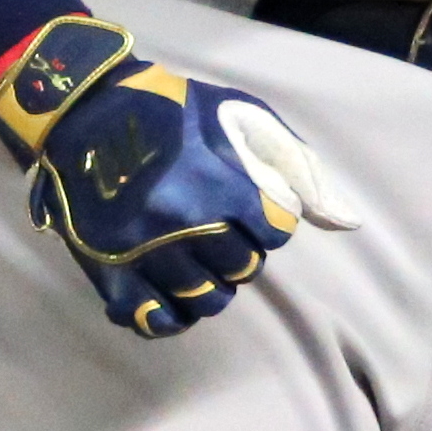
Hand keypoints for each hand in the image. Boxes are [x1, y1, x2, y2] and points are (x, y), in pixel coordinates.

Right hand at [0, 12, 358, 336]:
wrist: (83, 110)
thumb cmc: (171, 109)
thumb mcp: (242, 116)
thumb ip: (297, 165)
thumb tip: (348, 223)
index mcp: (217, 184)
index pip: (277, 230)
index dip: (270, 217)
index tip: (250, 203)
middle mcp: (182, 225)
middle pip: (244, 267)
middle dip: (242, 248)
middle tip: (220, 227)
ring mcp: (143, 253)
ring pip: (206, 299)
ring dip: (213, 281)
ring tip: (199, 258)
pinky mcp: (109, 272)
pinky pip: (156, 320)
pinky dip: (172, 314)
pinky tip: (173, 291)